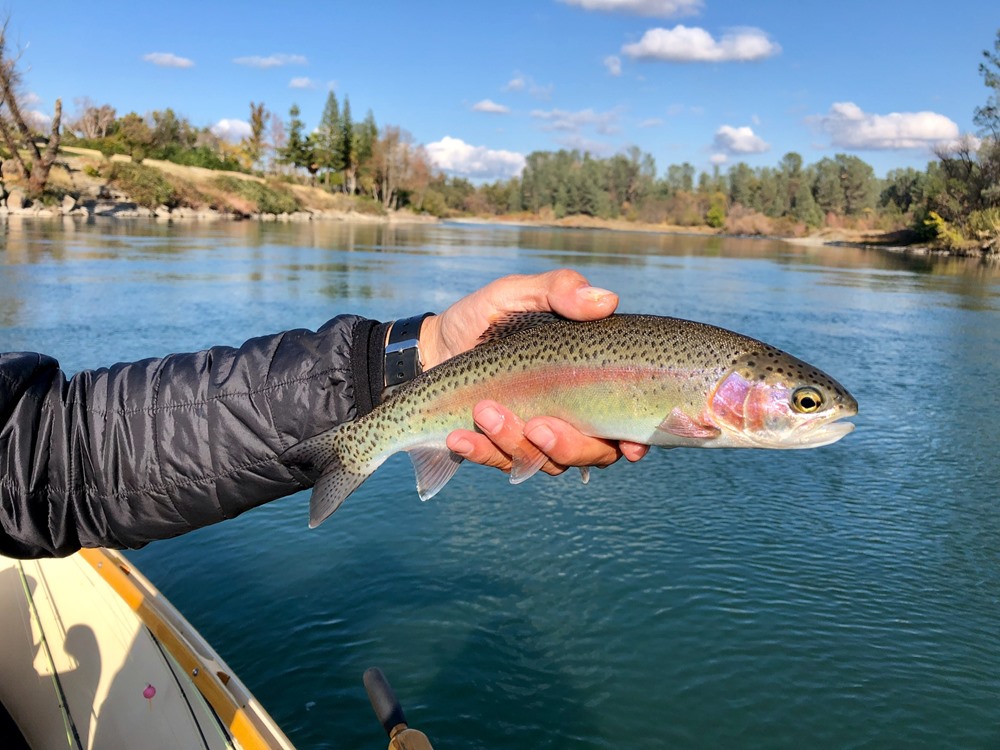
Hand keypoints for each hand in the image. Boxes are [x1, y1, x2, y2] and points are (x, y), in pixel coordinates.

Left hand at [418, 269, 648, 477]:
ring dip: (514, 442)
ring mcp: (535, 437)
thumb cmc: (484, 317)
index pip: (629, 420)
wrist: (434, 343)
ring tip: (483, 411)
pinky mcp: (498, 448)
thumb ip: (558, 291)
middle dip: (566, 445)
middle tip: (536, 425)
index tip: (630, 446)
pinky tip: (459, 437)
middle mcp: (571, 416)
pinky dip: (481, 452)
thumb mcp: (516, 294)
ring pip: (544, 462)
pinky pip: (498, 462)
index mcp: (588, 381)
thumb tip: (607, 300)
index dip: (637, 440)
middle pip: (592, 453)